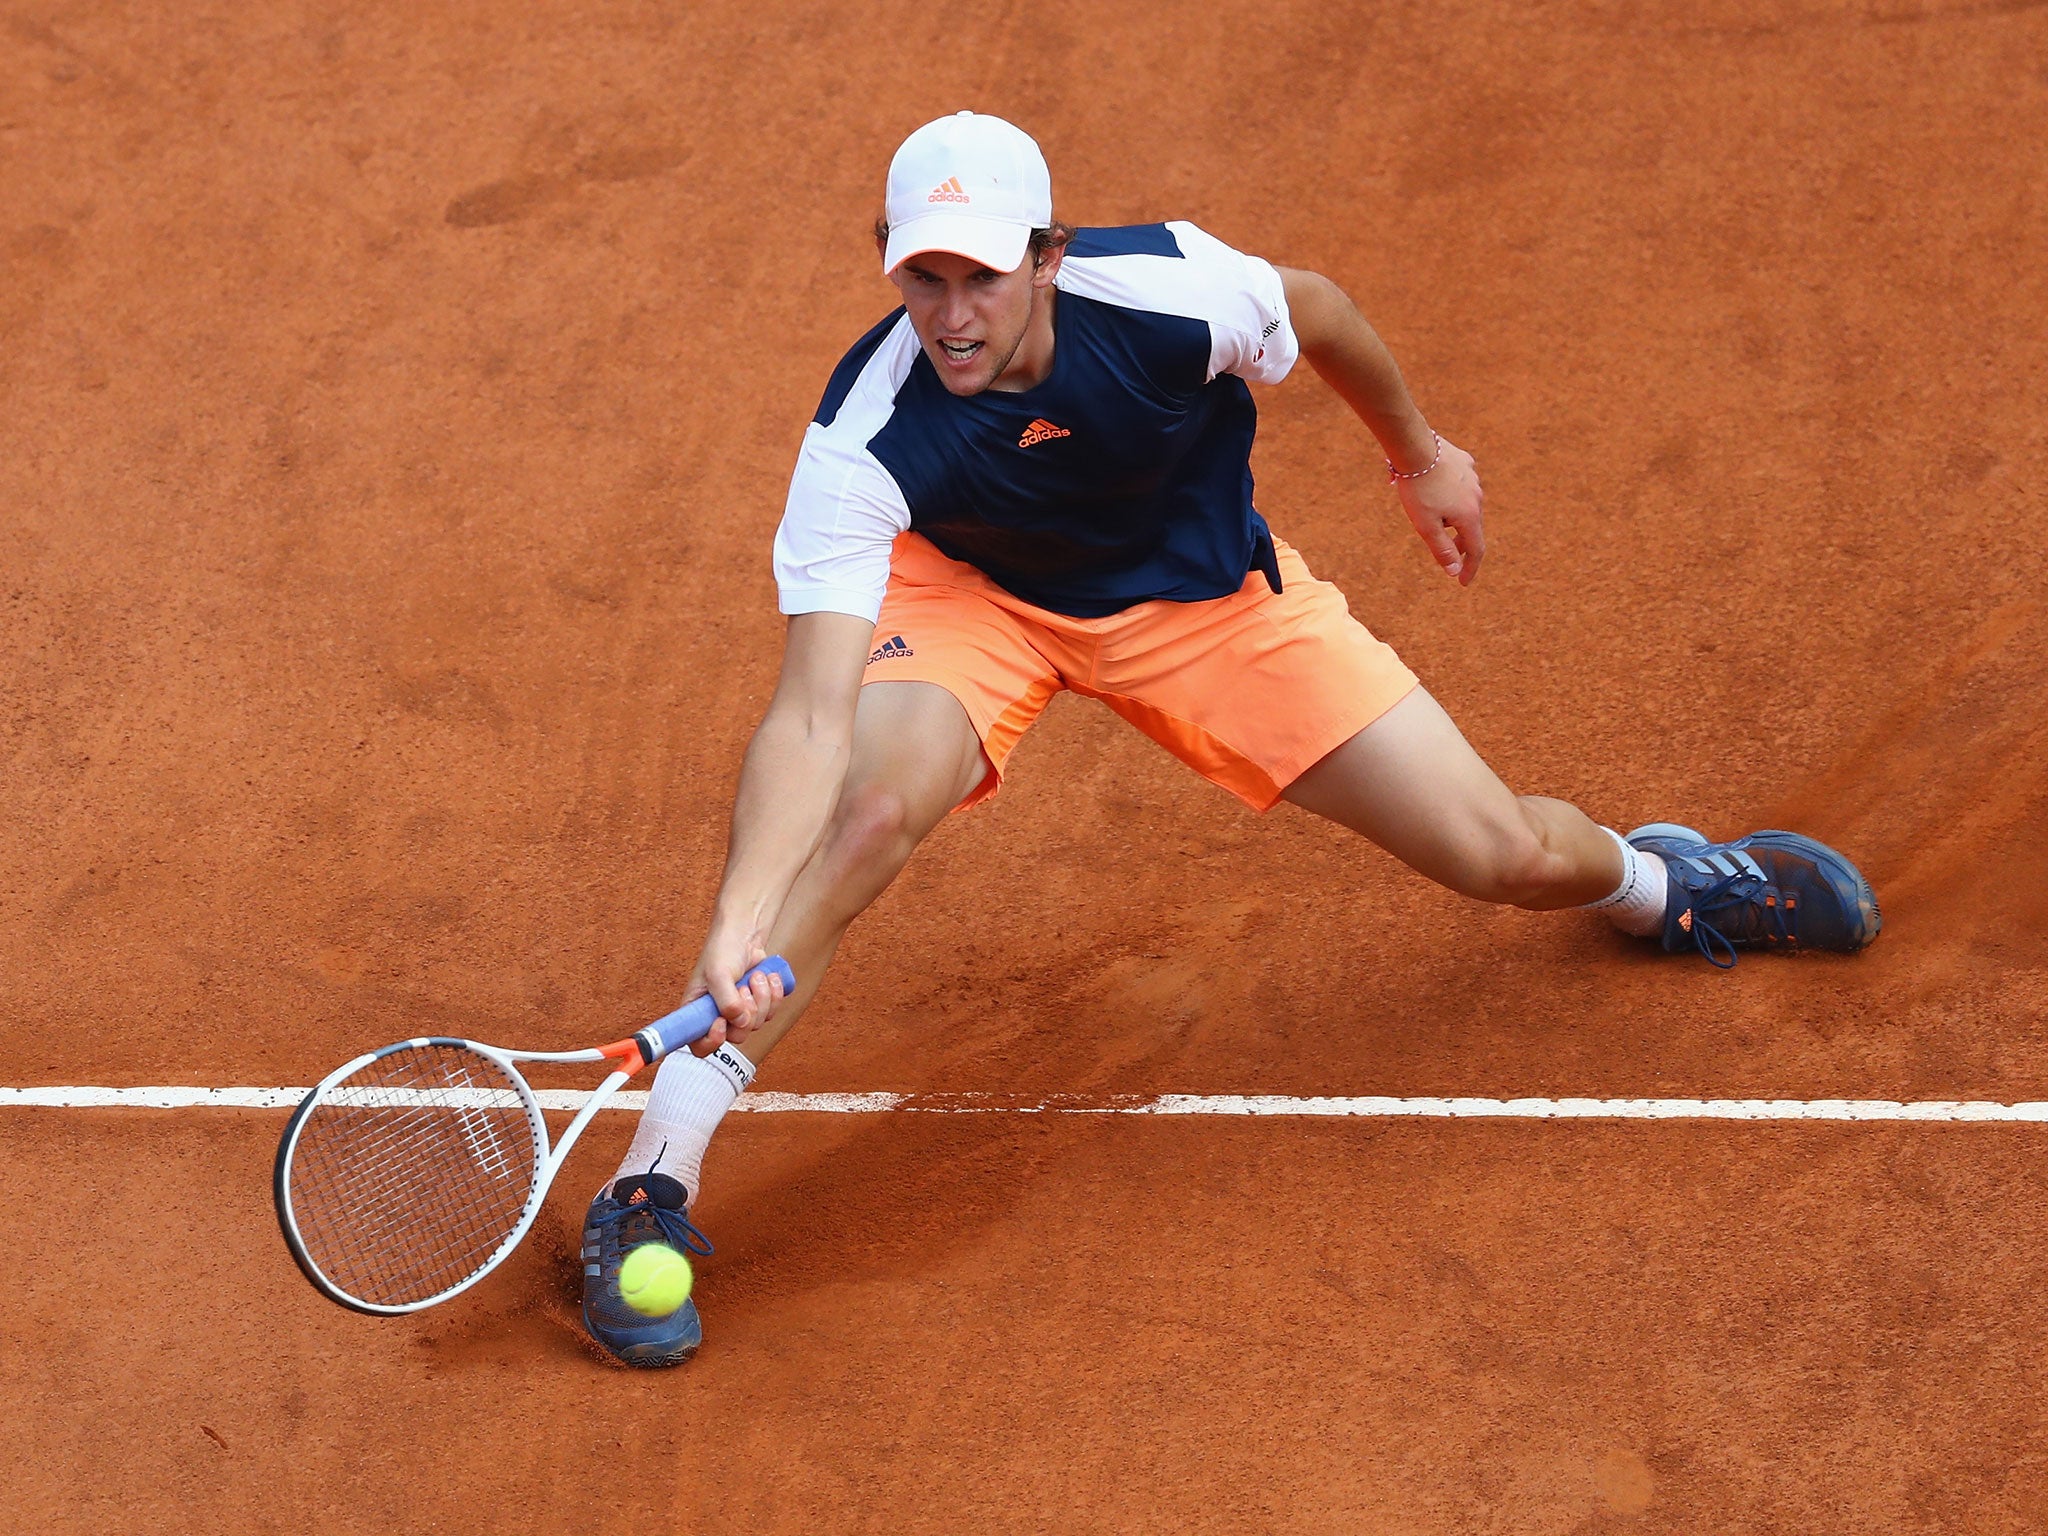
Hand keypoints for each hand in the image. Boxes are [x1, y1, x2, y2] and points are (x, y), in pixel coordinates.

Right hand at [683, 924, 787, 1057]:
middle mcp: (716, 1016)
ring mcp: (738, 1013)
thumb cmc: (723, 950)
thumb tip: (740, 1021)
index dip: (712, 1041)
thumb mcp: (718, 973)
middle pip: (736, 1037)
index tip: (721, 1021)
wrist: (745, 935)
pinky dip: (774, 994)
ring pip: (756, 1025)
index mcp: (697, 1011)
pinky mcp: (757, 1006)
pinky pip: (772, 1013)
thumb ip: (726, 1000)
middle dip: (746, 1011)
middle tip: (743, 988)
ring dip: (761, 998)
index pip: (699, 1045)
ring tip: (755, 977)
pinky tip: (768, 977)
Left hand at [1393, 436, 1484, 585]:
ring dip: (1455, 517)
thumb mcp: (1426, 525)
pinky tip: (1439, 491)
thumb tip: (1454, 571)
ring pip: (1466, 505)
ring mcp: (1473, 478)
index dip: (1470, 568)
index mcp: (1469, 515)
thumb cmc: (1418, 488)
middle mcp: (1477, 497)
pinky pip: (1462, 485)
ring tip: (1437, 518)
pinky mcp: (1466, 463)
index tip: (1462, 582)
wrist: (1416, 447)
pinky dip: (1453, 494)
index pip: (1476, 549)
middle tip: (1449, 555)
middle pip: (1471, 527)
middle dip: (1461, 543)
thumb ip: (1442, 549)